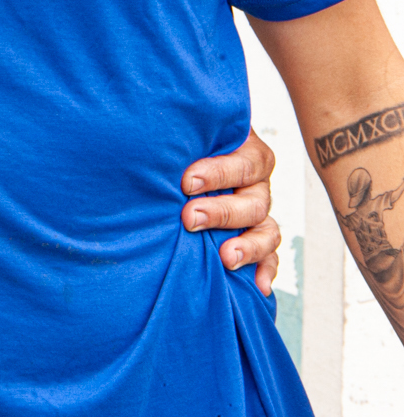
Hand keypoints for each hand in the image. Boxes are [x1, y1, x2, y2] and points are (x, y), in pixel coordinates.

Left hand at [181, 128, 280, 294]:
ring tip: (226, 257)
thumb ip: (178, 136)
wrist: (178, 150)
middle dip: (222, 212)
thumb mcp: (183, 131)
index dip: (218, 173)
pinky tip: (257, 285)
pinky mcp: (256, 235)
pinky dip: (265, 269)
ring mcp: (257, 210)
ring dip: (248, 246)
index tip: (186, 183)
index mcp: (245, 150)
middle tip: (190, 218)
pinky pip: (270, 255)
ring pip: (267, 230)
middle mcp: (255, 182)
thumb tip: (147, 135)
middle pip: (256, 201)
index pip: (244, 163)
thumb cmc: (179, 138)